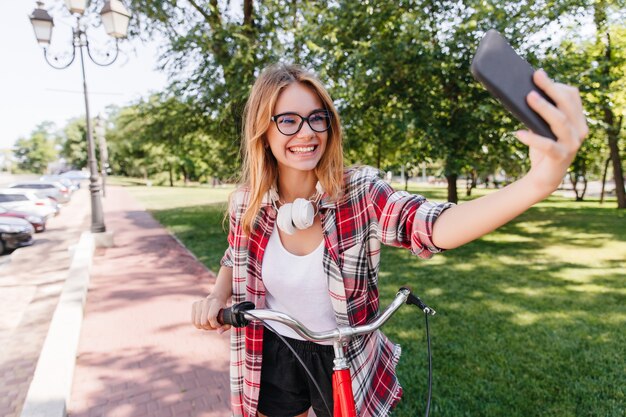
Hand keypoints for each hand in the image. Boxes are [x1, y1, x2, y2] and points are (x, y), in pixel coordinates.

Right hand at [191, 295, 230, 333]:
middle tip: (214, 326)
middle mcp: (206, 302)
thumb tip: (219, 332)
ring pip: (197, 323)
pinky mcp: (194, 305)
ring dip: (204, 327)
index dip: (215, 325)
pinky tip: (204, 322)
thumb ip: (226, 326)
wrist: (217, 298)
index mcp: (215, 303)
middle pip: (204, 322)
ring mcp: (199, 303)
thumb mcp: (228, 316)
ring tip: (209, 324)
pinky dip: (199, 325)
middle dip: (209, 327)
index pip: (211, 317)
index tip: (219, 325)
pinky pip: (193, 321)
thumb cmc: (223, 309)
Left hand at [516, 69, 588, 191]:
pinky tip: (518, 133)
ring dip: (543, 107)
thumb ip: (539, 113)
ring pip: (560, 121)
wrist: (543, 177)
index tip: (538, 74)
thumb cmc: (542, 148)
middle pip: (566, 105)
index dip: (556, 85)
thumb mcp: (541, 128)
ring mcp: (572, 145)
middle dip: (550, 89)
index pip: (572, 97)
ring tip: (528, 97)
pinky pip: (547, 146)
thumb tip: (524, 92)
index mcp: (577, 120)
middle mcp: (579, 131)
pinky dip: (532, 138)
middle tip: (535, 77)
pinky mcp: (561, 158)